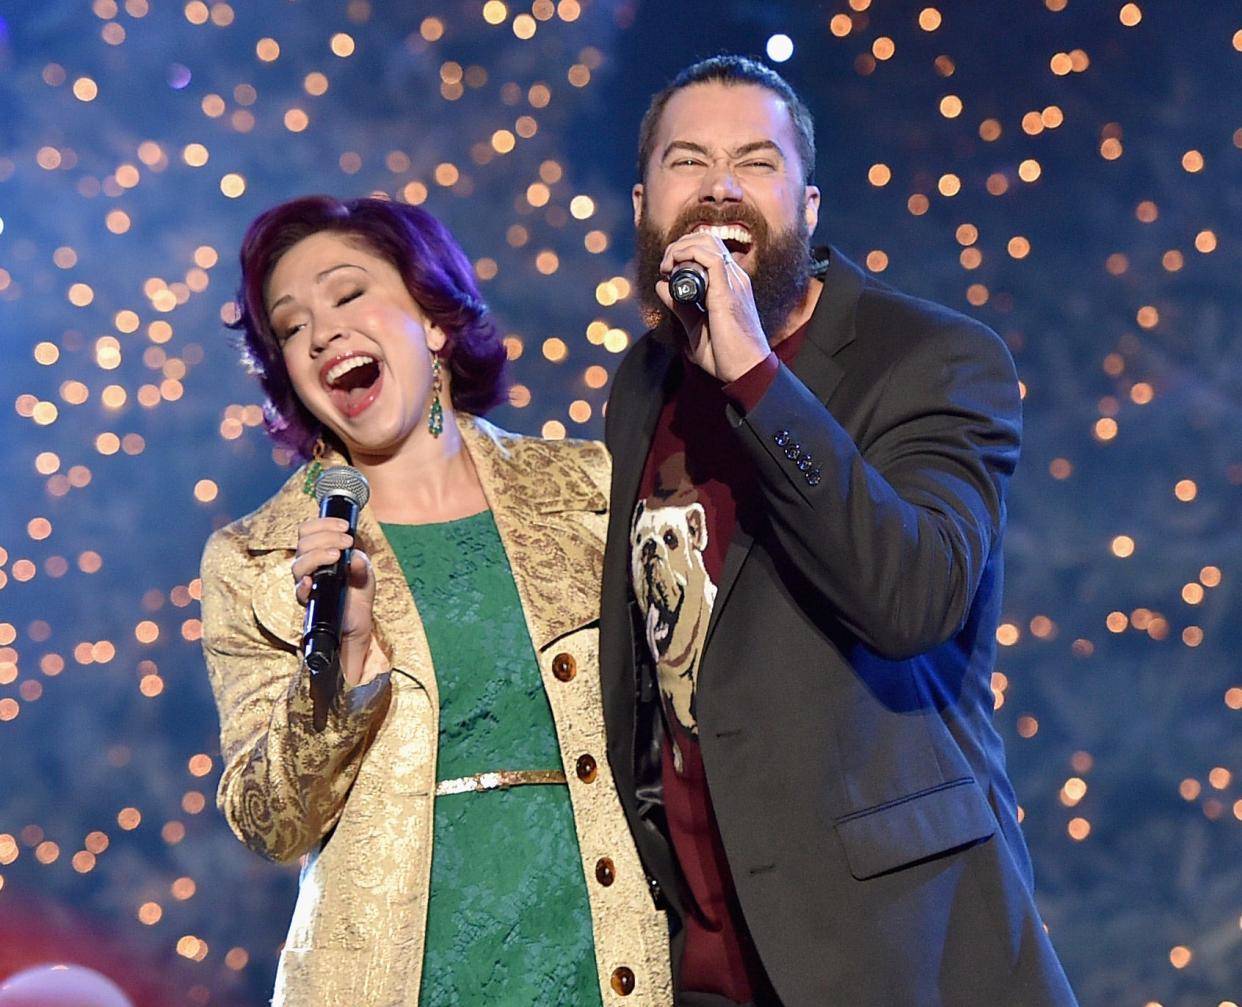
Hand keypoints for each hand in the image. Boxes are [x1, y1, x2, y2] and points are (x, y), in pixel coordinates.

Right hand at [292, 516, 376, 685]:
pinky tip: (311, 580)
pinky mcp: (309, 600)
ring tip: (337, 555)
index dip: (323, 524)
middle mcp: (309, 565)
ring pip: (298, 563)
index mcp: (319, 552)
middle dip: (325, 536)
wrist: (358, 621)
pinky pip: (298, 592)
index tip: (345, 526)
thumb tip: (355, 556)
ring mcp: (307, 582)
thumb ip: (361, 562)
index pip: (308, 530)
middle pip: (302, 543)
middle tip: (347, 541)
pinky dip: (303, 584)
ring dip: (317, 554)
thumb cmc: (358, 592)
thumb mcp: (365, 572)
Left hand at [657, 231, 769, 381]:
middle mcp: (734, 278)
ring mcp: (733, 282)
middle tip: (664, 265)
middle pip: (706, 239)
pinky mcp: (728, 291)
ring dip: (680, 248)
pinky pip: (709, 258)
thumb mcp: (695, 327)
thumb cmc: (726, 355)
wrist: (746, 371)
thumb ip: (680, 306)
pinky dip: (687, 255)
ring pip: (707, 242)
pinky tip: (673, 268)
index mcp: (730, 284)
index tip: (666, 269)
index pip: (709, 248)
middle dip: (678, 245)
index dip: (683, 250)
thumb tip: (662, 285)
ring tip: (666, 266)